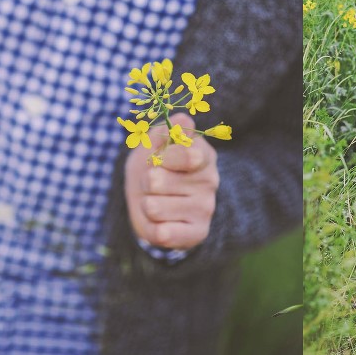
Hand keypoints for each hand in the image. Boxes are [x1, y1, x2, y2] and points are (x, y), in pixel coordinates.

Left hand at [125, 113, 219, 249]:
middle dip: (145, 181)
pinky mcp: (198, 233)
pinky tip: (162, 221)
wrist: (155, 201)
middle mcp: (210, 180)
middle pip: (156, 181)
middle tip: (154, 182)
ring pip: (153, 207)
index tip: (159, 156)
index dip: (163, 156)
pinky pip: (162, 234)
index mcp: (202, 153)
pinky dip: (153, 228)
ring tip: (156, 200)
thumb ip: (164, 131)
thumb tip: (182, 119)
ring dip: (146, 204)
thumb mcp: (152, 144)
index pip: (187, 155)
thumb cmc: (154, 166)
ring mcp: (206, 208)